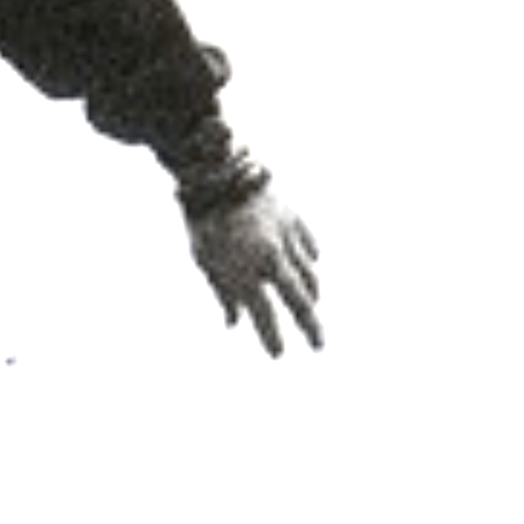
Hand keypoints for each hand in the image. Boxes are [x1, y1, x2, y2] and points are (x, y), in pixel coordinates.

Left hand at [187, 188, 321, 356]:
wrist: (217, 169)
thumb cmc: (203, 219)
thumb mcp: (203, 259)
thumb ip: (222, 291)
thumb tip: (233, 322)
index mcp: (243, 269)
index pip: (263, 314)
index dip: (271, 337)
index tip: (278, 355)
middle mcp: (270, 256)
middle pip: (298, 299)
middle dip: (310, 325)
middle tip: (319, 345)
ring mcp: (286, 236)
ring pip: (308, 273)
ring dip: (311, 293)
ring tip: (312, 307)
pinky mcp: (293, 216)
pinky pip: (309, 245)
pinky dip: (310, 259)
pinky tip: (311, 266)